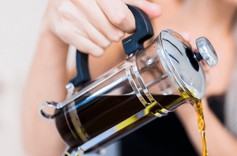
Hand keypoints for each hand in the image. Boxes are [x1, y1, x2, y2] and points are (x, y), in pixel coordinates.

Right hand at [41, 0, 161, 55]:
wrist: (57, 9)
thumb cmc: (90, 2)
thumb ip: (137, 4)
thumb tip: (157, 12)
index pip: (121, 16)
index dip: (128, 24)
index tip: (126, 24)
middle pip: (113, 32)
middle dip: (116, 33)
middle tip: (110, 27)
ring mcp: (68, 13)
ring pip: (104, 42)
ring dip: (106, 41)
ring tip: (98, 30)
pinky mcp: (63, 30)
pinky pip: (93, 49)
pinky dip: (97, 48)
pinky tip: (91, 37)